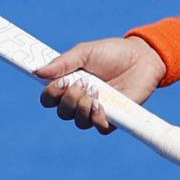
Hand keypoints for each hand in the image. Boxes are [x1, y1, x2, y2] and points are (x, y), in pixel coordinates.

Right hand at [35, 37, 164, 133]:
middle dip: (68, 100)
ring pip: (79, 122)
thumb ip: (63, 63)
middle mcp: (81, 99)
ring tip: (94, 91)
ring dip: (82, 108)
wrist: (143, 56)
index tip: (60, 82)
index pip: (50, 99)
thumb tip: (37, 72)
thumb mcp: (85, 52)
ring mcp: (98, 109)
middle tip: (81, 83)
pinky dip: (97, 119)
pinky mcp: (115, 117)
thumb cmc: (112, 53)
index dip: (50, 95)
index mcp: (70, 84)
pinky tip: (101, 105)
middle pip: (62, 113)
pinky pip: (100, 128)